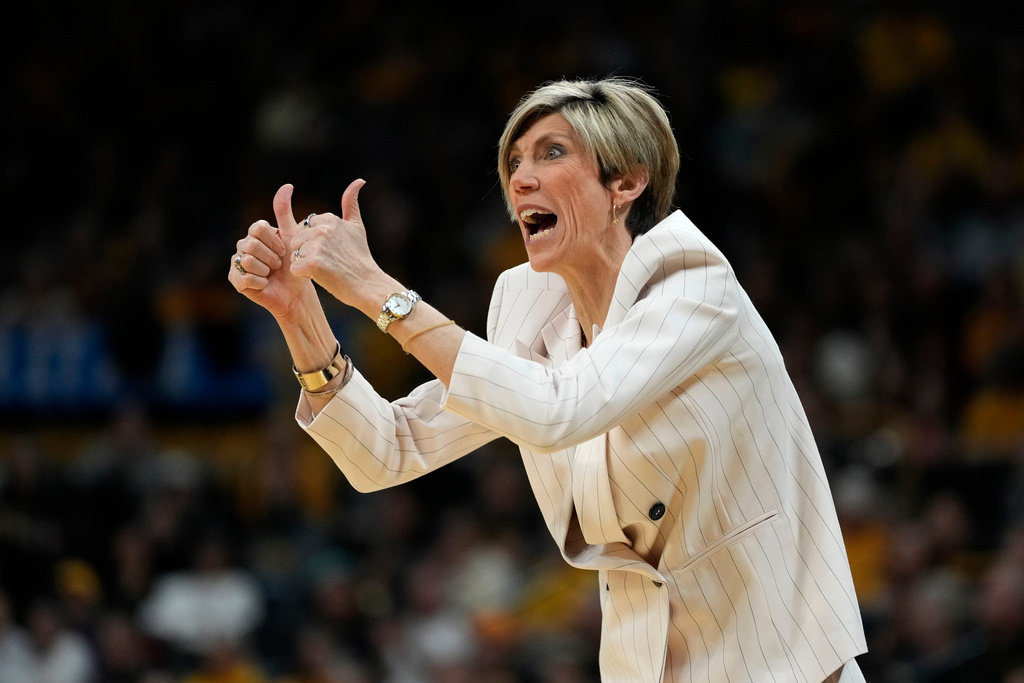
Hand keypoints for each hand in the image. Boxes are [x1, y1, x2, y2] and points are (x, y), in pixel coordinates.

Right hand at [228, 184, 316, 320]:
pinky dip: (260, 282)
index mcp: (255, 233)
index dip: (274, 241)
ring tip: (271, 274)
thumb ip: (285, 212)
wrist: (295, 292)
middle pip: (251, 244)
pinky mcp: (235, 280)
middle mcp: (243, 245)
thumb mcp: (293, 236)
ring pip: (248, 260)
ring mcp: (237, 262)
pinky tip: (265, 284)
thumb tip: (287, 185)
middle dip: (271, 257)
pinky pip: (245, 277)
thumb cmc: (295, 264)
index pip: (258, 228)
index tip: (284, 251)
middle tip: (278, 265)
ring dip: (266, 270)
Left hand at [288, 179, 388, 310]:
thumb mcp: (357, 227)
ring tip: (326, 269)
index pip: (305, 229)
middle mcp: (322, 229)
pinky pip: (295, 269)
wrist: (367, 284)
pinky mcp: (312, 263)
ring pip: (295, 255)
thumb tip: (359, 181)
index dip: (315, 243)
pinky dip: (305, 276)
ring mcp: (317, 246)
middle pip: (297, 241)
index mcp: (329, 219)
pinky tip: (321, 276)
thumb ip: (351, 203)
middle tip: (329, 262)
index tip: (332, 251)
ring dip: (305, 265)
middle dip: (307, 253)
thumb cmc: (360, 258)